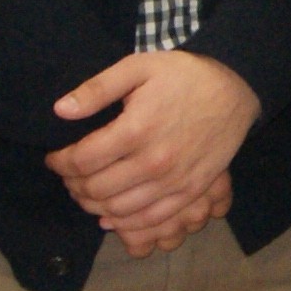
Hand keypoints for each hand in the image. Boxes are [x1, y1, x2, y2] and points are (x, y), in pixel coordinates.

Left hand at [50, 50, 259, 256]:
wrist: (235, 88)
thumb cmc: (184, 75)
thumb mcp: (138, 67)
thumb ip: (97, 88)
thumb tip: (60, 110)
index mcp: (136, 129)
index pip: (82, 161)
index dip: (60, 162)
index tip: (54, 158)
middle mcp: (153, 162)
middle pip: (96, 190)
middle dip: (73, 185)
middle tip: (68, 176)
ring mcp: (174, 181)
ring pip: (119, 210)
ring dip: (93, 206)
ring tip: (86, 192)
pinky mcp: (190, 191)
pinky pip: (150, 219)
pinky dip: (125, 223)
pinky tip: (111, 214)